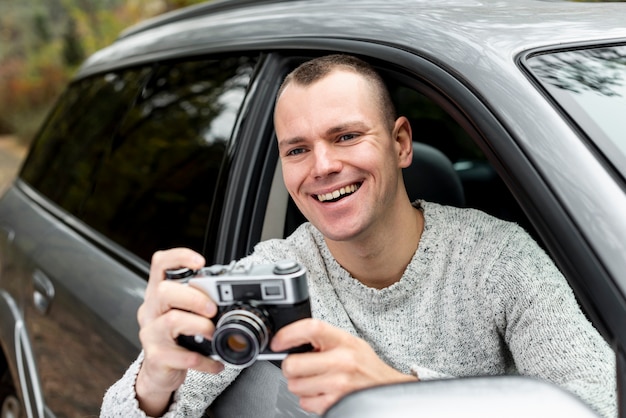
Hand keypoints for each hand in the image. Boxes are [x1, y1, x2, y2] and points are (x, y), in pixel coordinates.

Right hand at [135, 248, 224, 415]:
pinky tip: (215, 362)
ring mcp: (151, 334)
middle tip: (212, 309)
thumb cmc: (174, 339)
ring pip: (171, 321)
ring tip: (213, 333)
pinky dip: (205, 359)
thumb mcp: (182, 313)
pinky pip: (183, 356)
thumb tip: (226, 292)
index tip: (200, 262)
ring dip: (200, 325)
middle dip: (193, 297)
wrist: (158, 372)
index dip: (179, 257)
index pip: (160, 264)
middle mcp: (150, 311)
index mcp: (158, 295)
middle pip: (164, 291)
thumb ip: (197, 299)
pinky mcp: (157, 358)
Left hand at [270, 319, 416, 414]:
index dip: (288, 334)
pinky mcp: (334, 404)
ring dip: (300, 384)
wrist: (387, 389)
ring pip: (294, 385)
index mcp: (343, 341)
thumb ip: (324, 339)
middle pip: (292, 364)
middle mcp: (342, 362)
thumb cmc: (365, 366)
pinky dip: (309, 399)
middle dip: (291, 367)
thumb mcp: (350, 343)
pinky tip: (323, 391)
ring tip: (317, 379)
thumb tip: (290, 340)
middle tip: (301, 366)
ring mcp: (338, 385)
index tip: (278, 342)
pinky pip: (304, 402)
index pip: (311, 328)